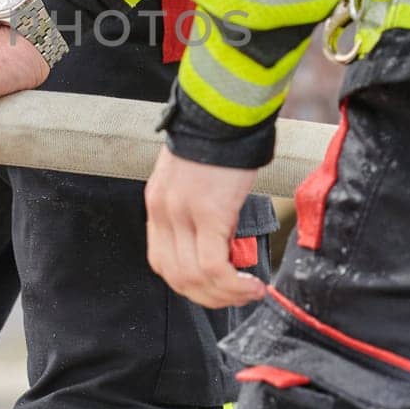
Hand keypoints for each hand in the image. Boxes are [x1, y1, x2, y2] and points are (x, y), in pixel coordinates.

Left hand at [145, 147, 267, 308]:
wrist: (224, 111)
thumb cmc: (218, 140)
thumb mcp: (195, 179)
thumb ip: (199, 210)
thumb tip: (224, 240)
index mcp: (158, 204)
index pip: (162, 262)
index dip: (189, 284)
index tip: (216, 287)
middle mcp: (164, 213)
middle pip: (177, 277)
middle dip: (209, 297)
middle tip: (237, 296)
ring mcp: (183, 214)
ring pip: (195, 278)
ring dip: (225, 295)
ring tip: (249, 291)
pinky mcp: (209, 212)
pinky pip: (215, 267)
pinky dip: (233, 285)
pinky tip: (252, 284)